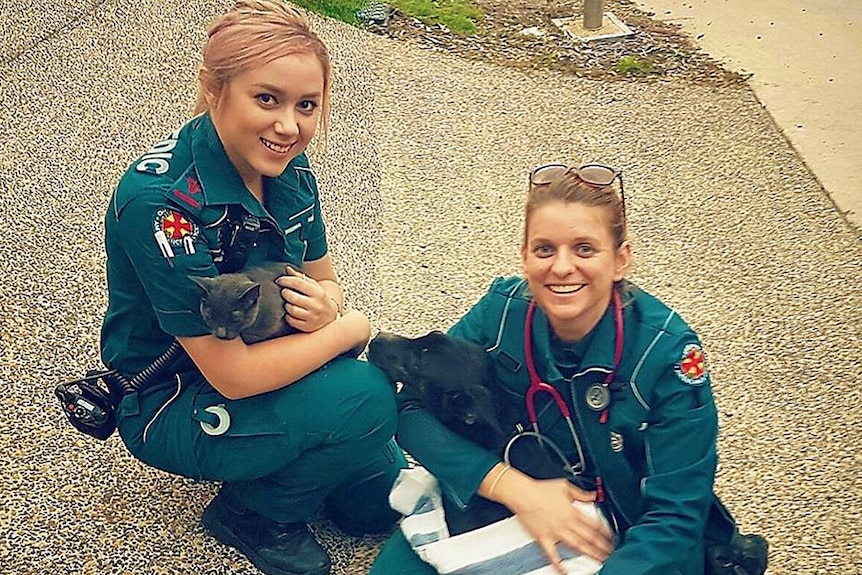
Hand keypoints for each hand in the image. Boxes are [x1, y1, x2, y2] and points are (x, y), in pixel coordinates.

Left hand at [276, 266, 338, 332]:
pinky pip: (291, 321)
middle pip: (292, 297)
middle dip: (284, 293)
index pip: (298, 283)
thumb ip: (299, 278)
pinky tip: (290, 313)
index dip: (286, 280)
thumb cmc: (319, 299)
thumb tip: (287, 269)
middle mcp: (316, 305)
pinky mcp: (308, 327)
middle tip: (284, 292)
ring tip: (288, 303)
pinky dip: (287, 316)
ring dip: (286, 305)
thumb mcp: (313, 286)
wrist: (331, 316)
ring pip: (291, 309)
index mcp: (318, 292)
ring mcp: (312, 317)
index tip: (279, 281)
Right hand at [496, 473, 613, 571]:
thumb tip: (593, 495)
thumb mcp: (565, 486)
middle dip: (602, 547)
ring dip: (590, 554)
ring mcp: (556, 533)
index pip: (595, 525)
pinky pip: (553, 555)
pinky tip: (565, 571)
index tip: (612, 538)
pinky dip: (559, 564)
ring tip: (600, 561)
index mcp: (573, 512)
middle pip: (589, 538)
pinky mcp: (544, 539)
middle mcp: (567, 524)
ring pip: (577, 547)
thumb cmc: (540, 489)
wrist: (522, 494)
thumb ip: (581, 493)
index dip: (606, 532)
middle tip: (611, 554)